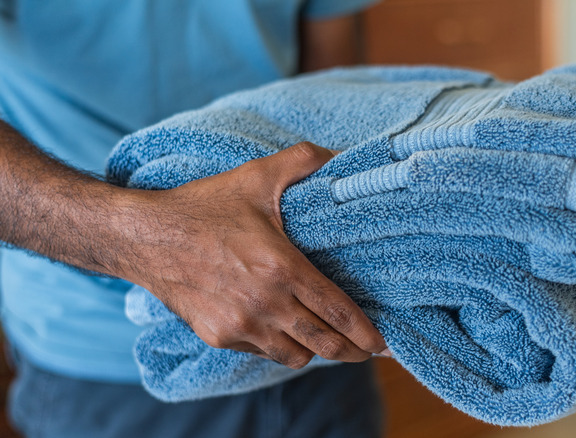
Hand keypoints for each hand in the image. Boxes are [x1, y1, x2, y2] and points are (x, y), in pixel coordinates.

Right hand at [121, 142, 388, 367]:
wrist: (143, 237)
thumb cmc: (202, 206)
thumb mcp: (256, 176)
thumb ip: (303, 161)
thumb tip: (341, 154)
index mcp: (280, 267)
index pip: (337, 311)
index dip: (365, 332)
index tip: (382, 343)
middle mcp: (264, 303)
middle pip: (323, 343)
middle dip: (351, 351)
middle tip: (365, 350)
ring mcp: (240, 325)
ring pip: (295, 356)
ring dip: (315, 350)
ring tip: (326, 339)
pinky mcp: (219, 337)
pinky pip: (263, 352)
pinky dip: (280, 346)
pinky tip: (286, 332)